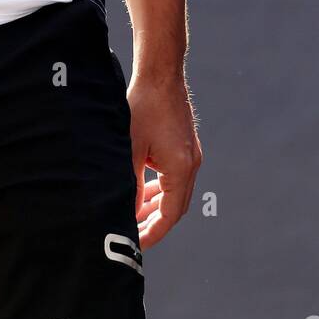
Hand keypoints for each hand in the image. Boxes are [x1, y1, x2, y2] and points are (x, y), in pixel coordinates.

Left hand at [125, 72, 201, 248]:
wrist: (161, 75)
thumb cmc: (143, 107)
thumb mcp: (131, 148)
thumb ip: (130, 182)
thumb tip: (126, 210)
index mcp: (180, 170)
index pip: (170, 215)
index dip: (153, 232)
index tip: (137, 242)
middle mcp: (191, 165)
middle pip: (176, 207)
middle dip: (155, 222)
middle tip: (134, 232)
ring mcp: (191, 155)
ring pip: (176, 192)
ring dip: (157, 204)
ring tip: (136, 214)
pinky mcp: (186, 146)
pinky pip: (175, 176)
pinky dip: (161, 187)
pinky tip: (144, 188)